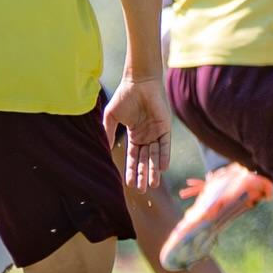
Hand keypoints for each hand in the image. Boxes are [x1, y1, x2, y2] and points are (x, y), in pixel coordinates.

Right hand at [104, 70, 171, 194]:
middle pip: (144, 160)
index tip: (129, 184)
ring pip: (155, 155)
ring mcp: (156, 132)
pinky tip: (162, 168)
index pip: (133, 157)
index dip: (131, 170)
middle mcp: (146, 136)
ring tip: (152, 184)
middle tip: (141, 191)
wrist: (139, 81)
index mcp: (135, 135)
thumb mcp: (112, 117)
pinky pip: (165, 144)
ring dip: (153, 169)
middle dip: (142, 175)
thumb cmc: (125, 95)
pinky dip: (164, 155)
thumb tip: (107, 150)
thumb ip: (109, 133)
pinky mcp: (165, 127)